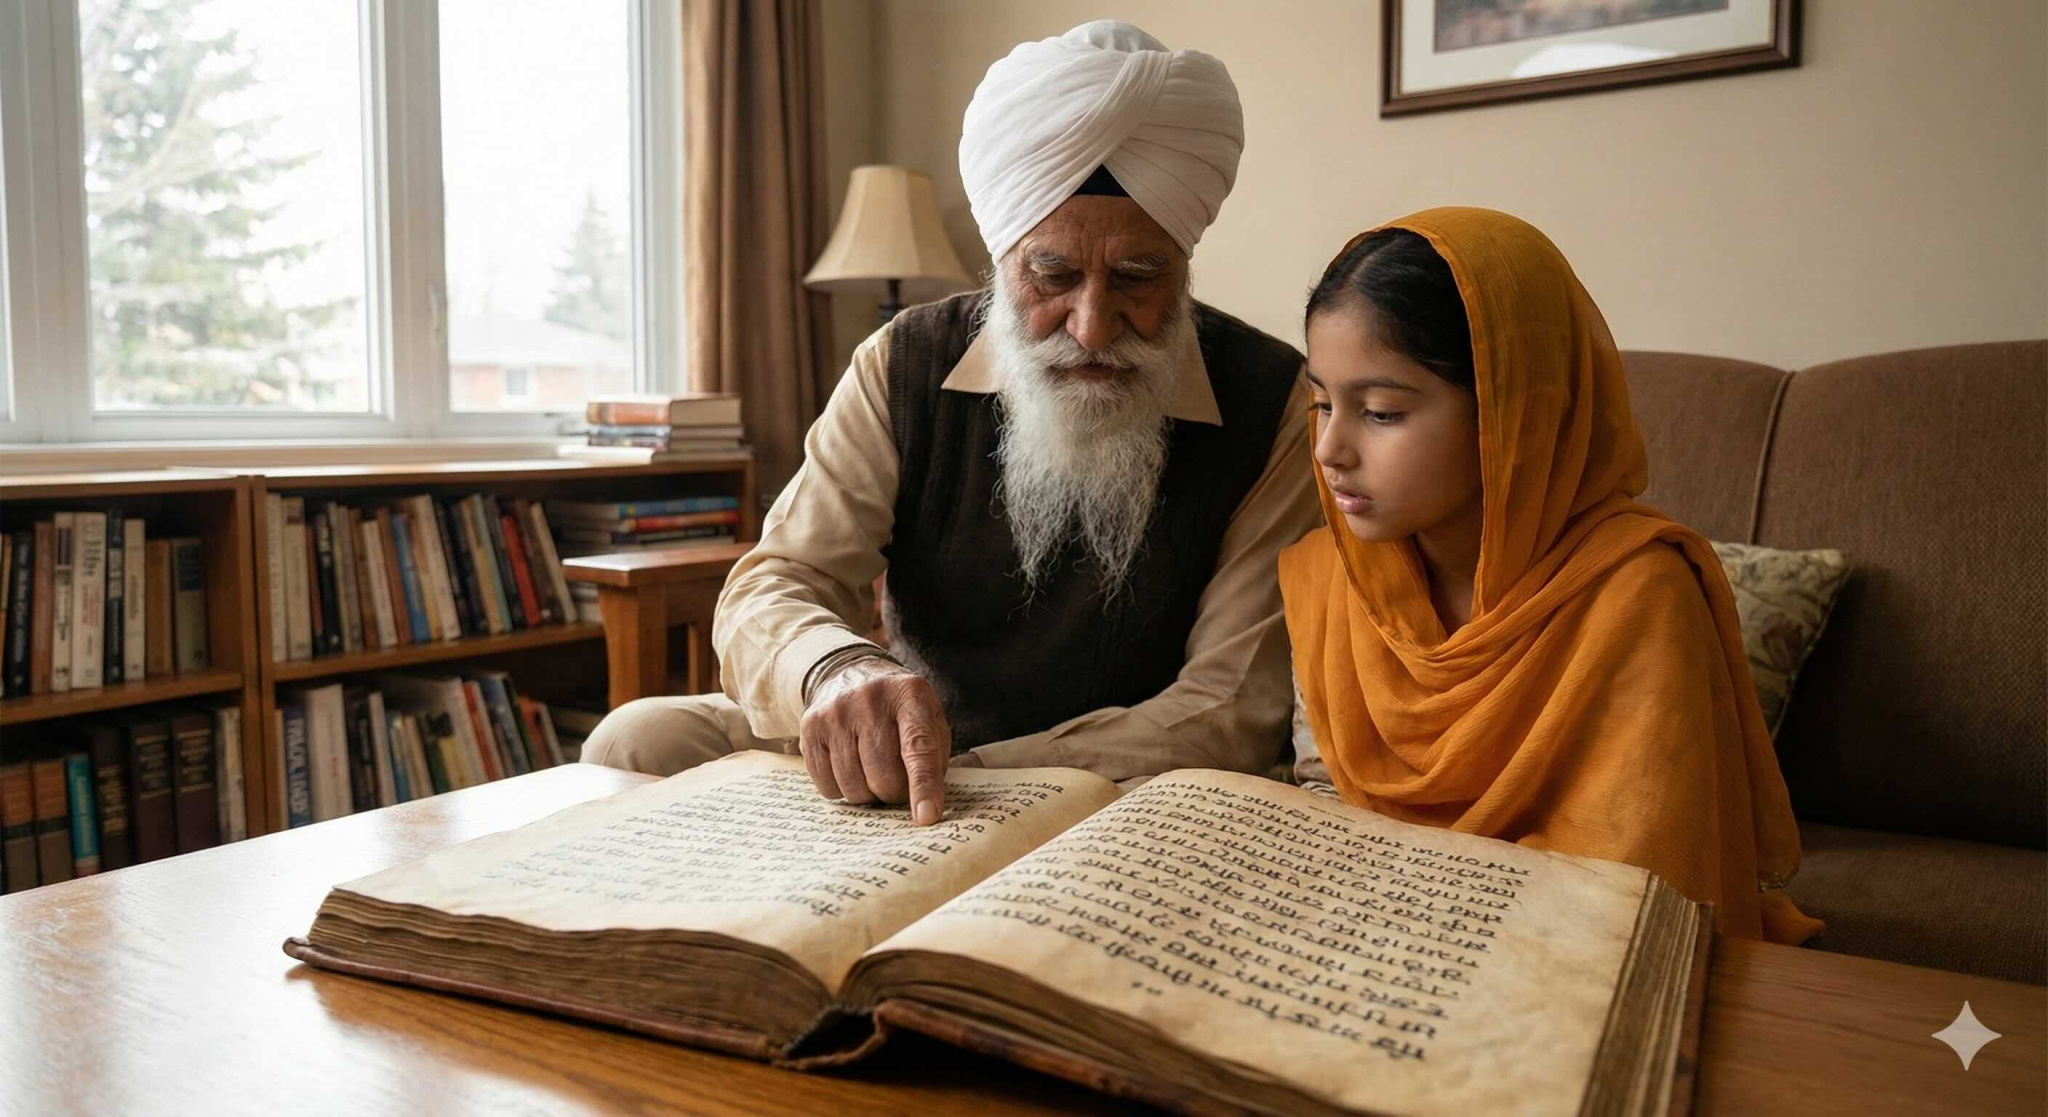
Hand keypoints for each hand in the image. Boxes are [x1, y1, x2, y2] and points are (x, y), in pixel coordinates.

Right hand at [800, 658, 951, 823]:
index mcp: (910, 695)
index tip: (926, 817)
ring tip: (872, 773)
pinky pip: (827, 786)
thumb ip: (933, 759)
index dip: (923, 786)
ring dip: (868, 794)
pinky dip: (842, 791)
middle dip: (894, 793)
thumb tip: (924, 809)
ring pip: (854, 786)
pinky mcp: (810, 727)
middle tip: (896, 784)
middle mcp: (870, 700)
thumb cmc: (898, 710)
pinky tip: (849, 768)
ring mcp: (836, 712)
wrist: (850, 674)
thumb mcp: (928, 719)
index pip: (919, 748)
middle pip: (883, 776)